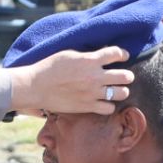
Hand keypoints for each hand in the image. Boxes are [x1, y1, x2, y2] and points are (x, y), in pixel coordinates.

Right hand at [8, 47, 134, 116]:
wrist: (36, 87)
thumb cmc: (49, 68)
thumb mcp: (69, 55)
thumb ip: (86, 56)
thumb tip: (98, 56)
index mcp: (90, 60)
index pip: (116, 53)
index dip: (123, 54)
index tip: (123, 56)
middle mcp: (95, 76)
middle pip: (125, 76)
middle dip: (127, 75)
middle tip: (124, 76)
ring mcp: (93, 93)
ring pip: (122, 93)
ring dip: (121, 91)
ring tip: (116, 90)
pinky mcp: (88, 106)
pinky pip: (109, 108)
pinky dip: (108, 105)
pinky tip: (104, 102)